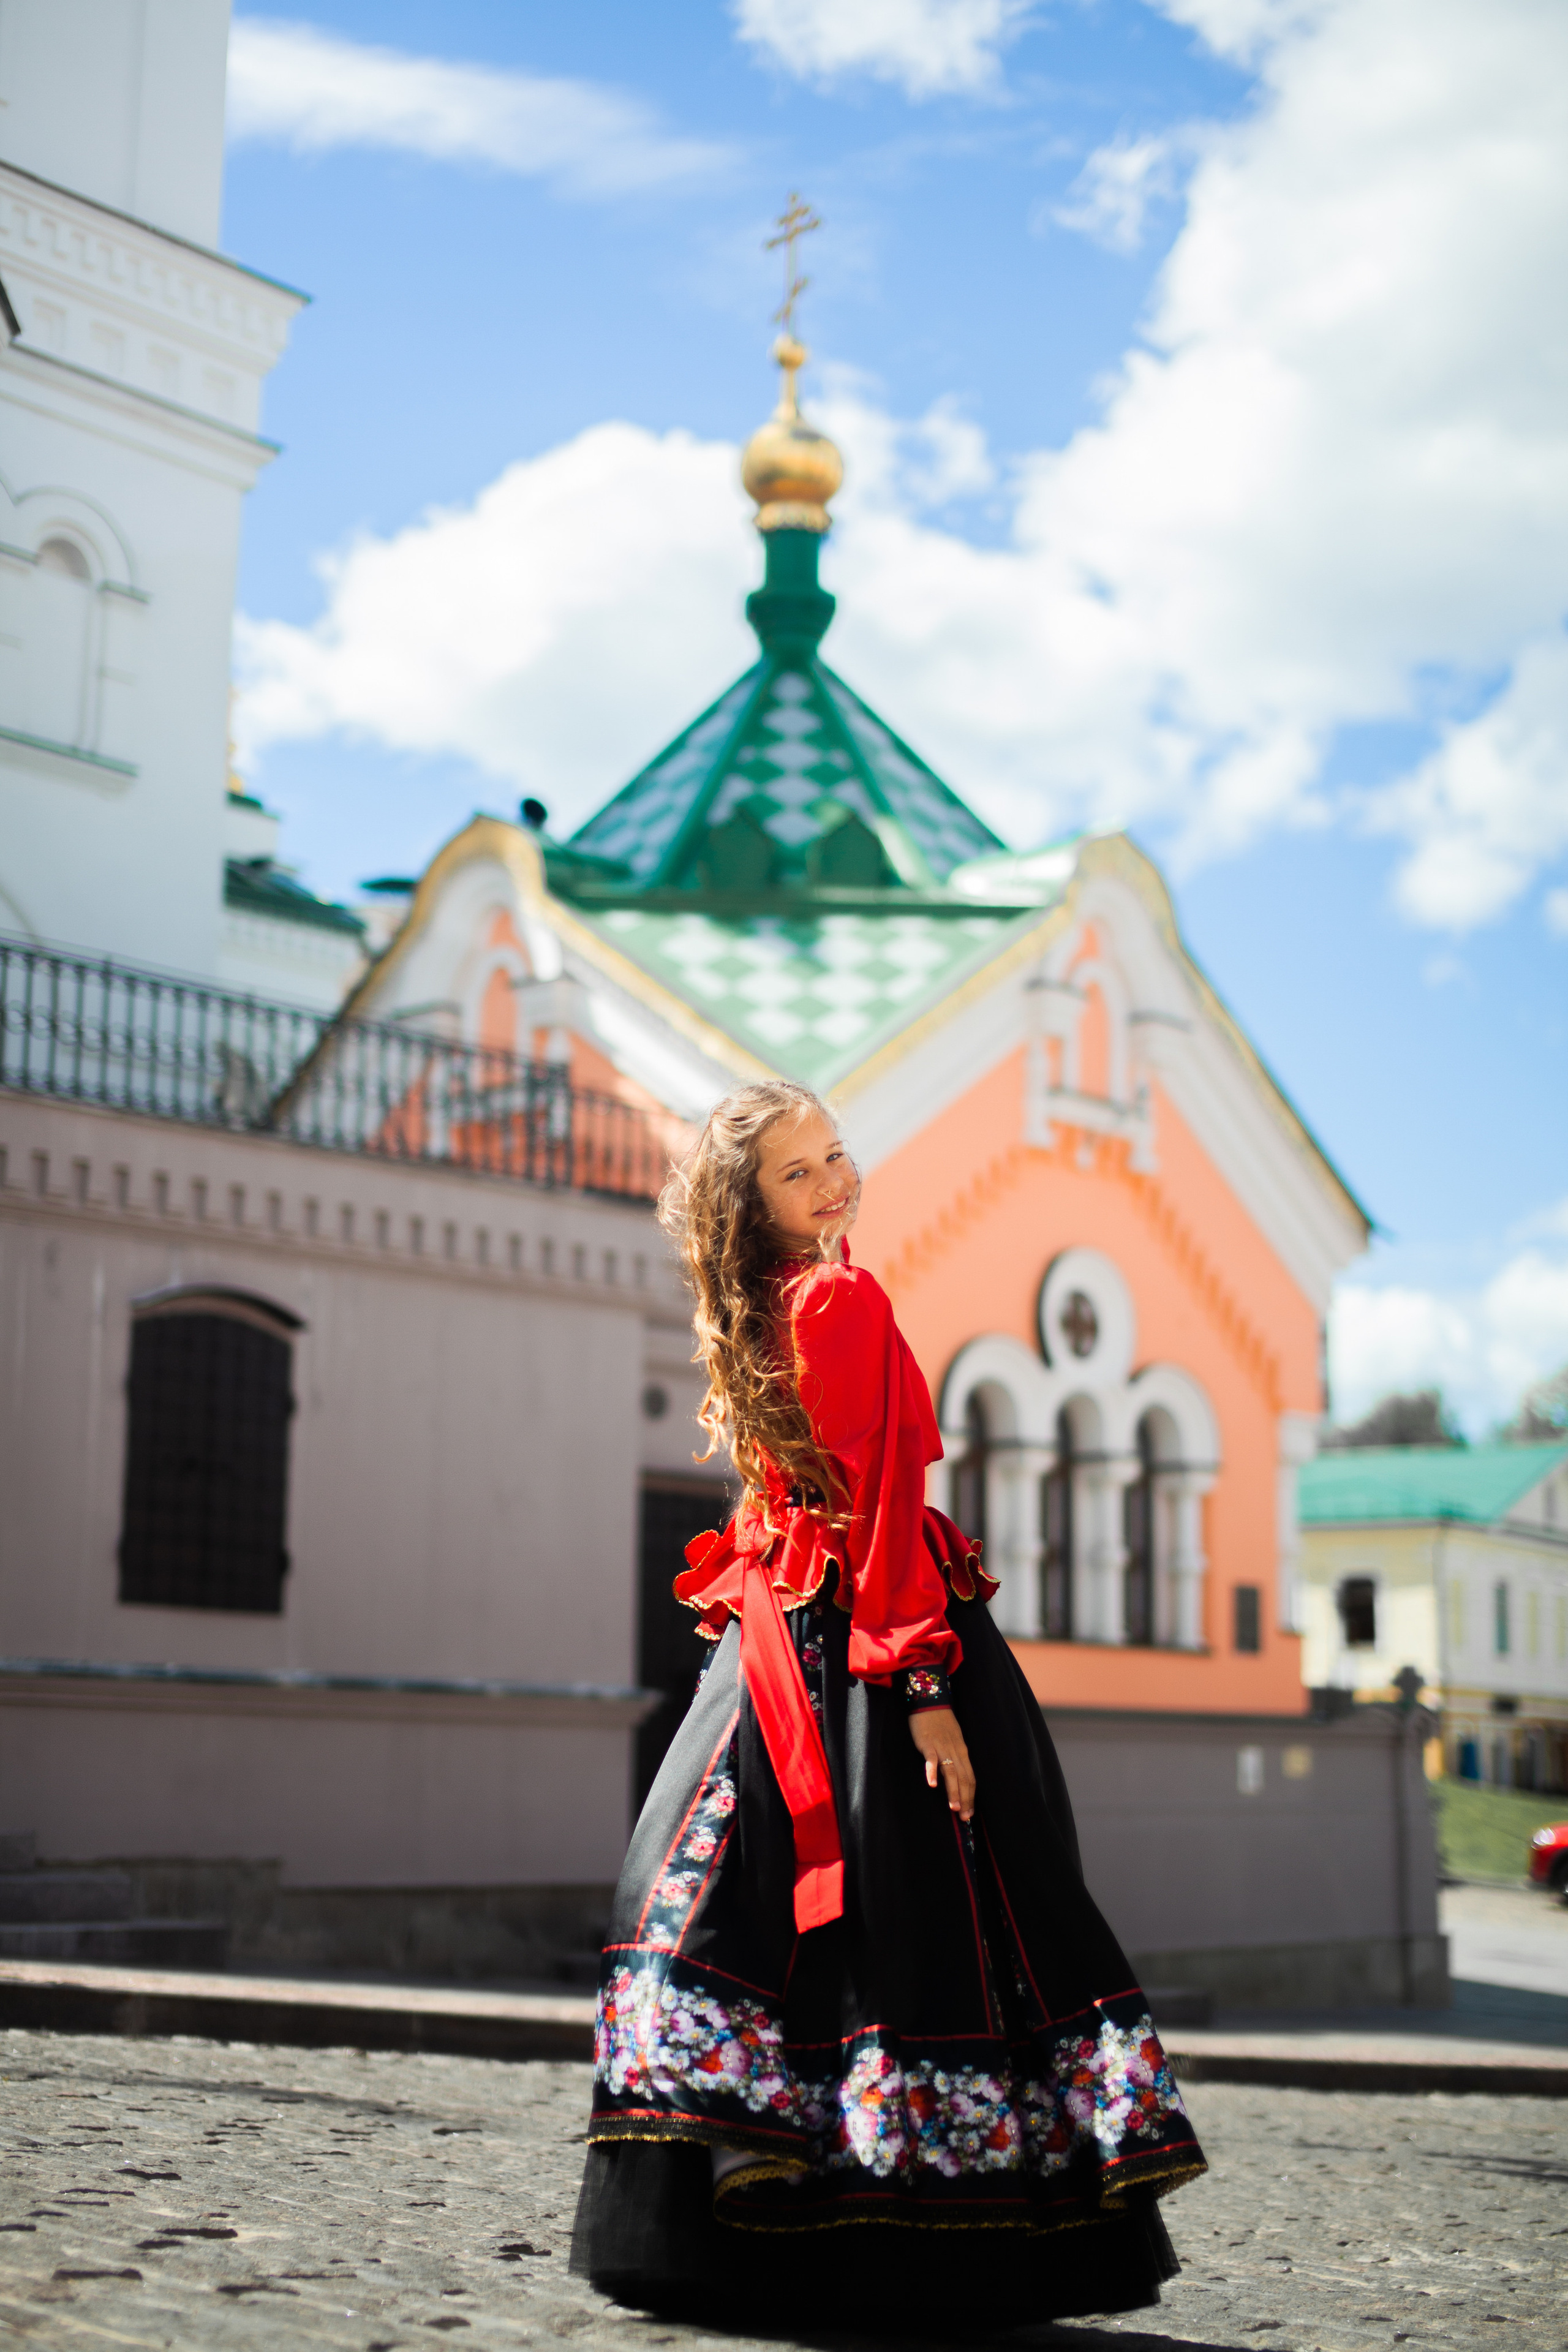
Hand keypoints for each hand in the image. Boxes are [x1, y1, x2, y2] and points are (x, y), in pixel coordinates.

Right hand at [908, 1706, 974, 1821]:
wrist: (930, 1702)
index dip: (971, 1796)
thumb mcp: (953, 1741)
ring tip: (954, 1808)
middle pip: (964, 1778)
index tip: (970, 1812)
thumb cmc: (941, 1723)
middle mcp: (955, 1751)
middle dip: (965, 1799)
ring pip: (951, 1772)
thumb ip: (955, 1757)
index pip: (970, 1777)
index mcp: (962, 1752)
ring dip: (953, 1791)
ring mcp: (942, 1747)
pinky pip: (931, 1759)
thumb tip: (958, 1776)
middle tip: (965, 1817)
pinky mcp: (928, 1743)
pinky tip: (932, 1784)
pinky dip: (932, 1772)